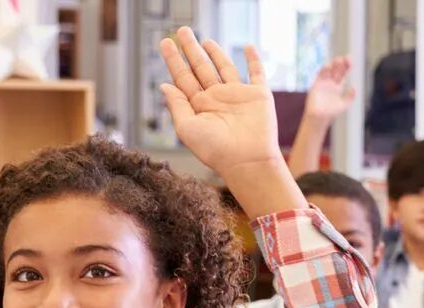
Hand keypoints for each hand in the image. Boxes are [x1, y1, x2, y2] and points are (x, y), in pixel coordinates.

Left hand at [159, 28, 279, 177]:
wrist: (248, 160)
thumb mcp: (187, 128)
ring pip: (225, 68)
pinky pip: (257, 73)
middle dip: (191, 50)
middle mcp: (217, 99)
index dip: (174, 60)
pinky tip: (249, 47)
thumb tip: (164, 85)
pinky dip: (254, 60)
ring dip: (216, 53)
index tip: (165, 43)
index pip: (183, 78)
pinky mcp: (259, 96)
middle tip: (182, 31)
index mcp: (200, 106)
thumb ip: (176, 105)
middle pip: (201, 68)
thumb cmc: (216, 151)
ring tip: (205, 40)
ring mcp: (238, 96)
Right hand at [303, 55, 356, 122]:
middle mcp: (331, 83)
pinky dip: (324, 70)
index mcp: (338, 87)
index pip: (343, 74)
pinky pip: (320, 75)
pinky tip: (329, 66)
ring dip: (334, 64)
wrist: (320, 117)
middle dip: (342, 64)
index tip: (351, 61)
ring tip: (339, 59)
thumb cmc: (331, 112)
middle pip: (337, 70)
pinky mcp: (316, 84)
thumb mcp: (344, 104)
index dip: (347, 68)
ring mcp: (323, 82)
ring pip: (329, 70)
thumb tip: (354, 87)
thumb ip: (350, 97)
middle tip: (347, 58)